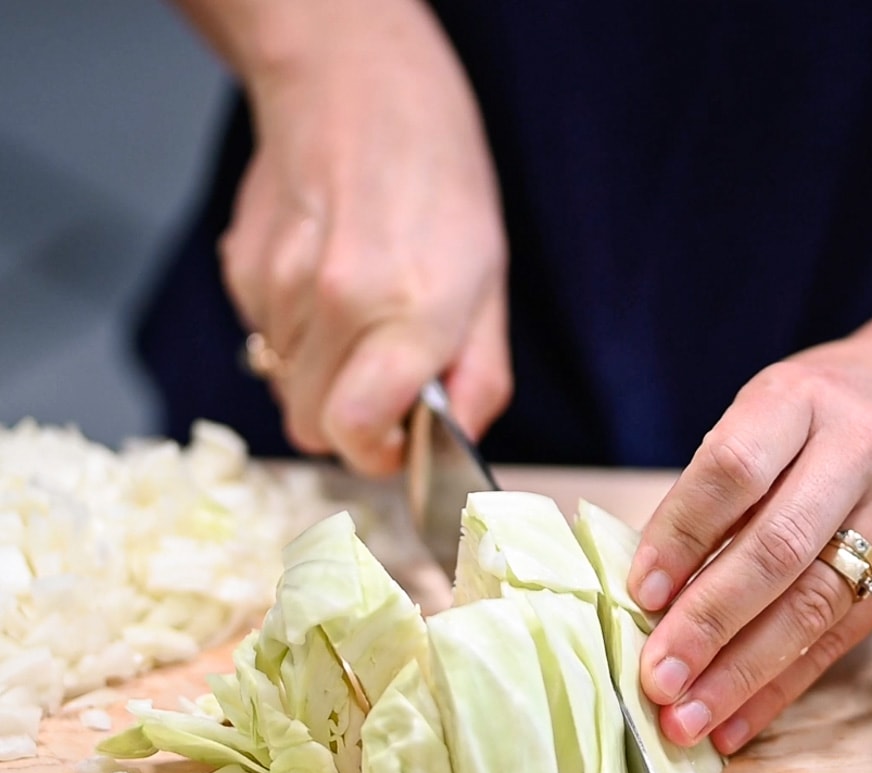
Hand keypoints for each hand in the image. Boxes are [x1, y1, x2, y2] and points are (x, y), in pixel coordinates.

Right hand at [220, 0, 509, 474]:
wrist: (356, 83)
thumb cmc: (441, 179)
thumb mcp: (492, 281)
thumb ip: (480, 375)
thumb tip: (460, 440)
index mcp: (410, 312)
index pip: (352, 431)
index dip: (373, 453)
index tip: (393, 443)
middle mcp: (337, 303)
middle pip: (309, 423)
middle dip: (347, 420)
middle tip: (381, 384)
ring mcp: (279, 284)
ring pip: (282, 381)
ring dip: (320, 370)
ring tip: (359, 309)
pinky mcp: (242, 266)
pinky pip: (263, 335)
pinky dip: (293, 330)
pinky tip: (324, 276)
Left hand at [628, 290, 871, 753]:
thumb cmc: (823, 411)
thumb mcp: (767, 412)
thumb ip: (714, 486)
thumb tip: (650, 591)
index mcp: (800, 400)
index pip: (733, 471)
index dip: (682, 537)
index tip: (637, 594)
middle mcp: (859, 449)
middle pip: (780, 548)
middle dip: (710, 622)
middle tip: (657, 678)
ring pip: (816, 604)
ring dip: (743, 673)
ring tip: (688, 720)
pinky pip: (843, 635)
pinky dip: (783, 685)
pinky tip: (737, 722)